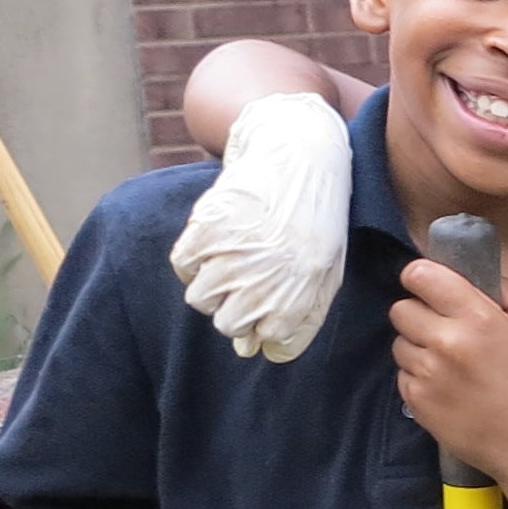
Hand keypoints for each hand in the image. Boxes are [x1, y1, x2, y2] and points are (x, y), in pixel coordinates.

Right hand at [170, 94, 351, 358]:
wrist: (299, 155)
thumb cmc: (315, 221)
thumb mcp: (325, 271)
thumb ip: (299, 316)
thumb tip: (261, 353)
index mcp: (303, 290)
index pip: (270, 340)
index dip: (264, 330)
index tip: (266, 311)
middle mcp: (267, 276)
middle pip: (229, 325)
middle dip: (234, 313)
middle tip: (246, 284)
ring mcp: (234, 252)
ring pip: (200, 300)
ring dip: (211, 287)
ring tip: (233, 261)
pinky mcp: (207, 226)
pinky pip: (182, 265)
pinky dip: (192, 261)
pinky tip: (215, 244)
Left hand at [391, 257, 507, 491]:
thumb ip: (507, 298)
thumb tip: (481, 278)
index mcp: (477, 317)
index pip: (420, 276)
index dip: (421, 278)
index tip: (430, 288)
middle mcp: (445, 340)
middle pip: (401, 309)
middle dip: (419, 316)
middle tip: (443, 332)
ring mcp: (426, 372)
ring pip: (399, 344)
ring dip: (418, 349)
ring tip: (448, 367)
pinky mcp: (416, 400)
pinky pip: (403, 375)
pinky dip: (419, 379)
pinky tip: (447, 391)